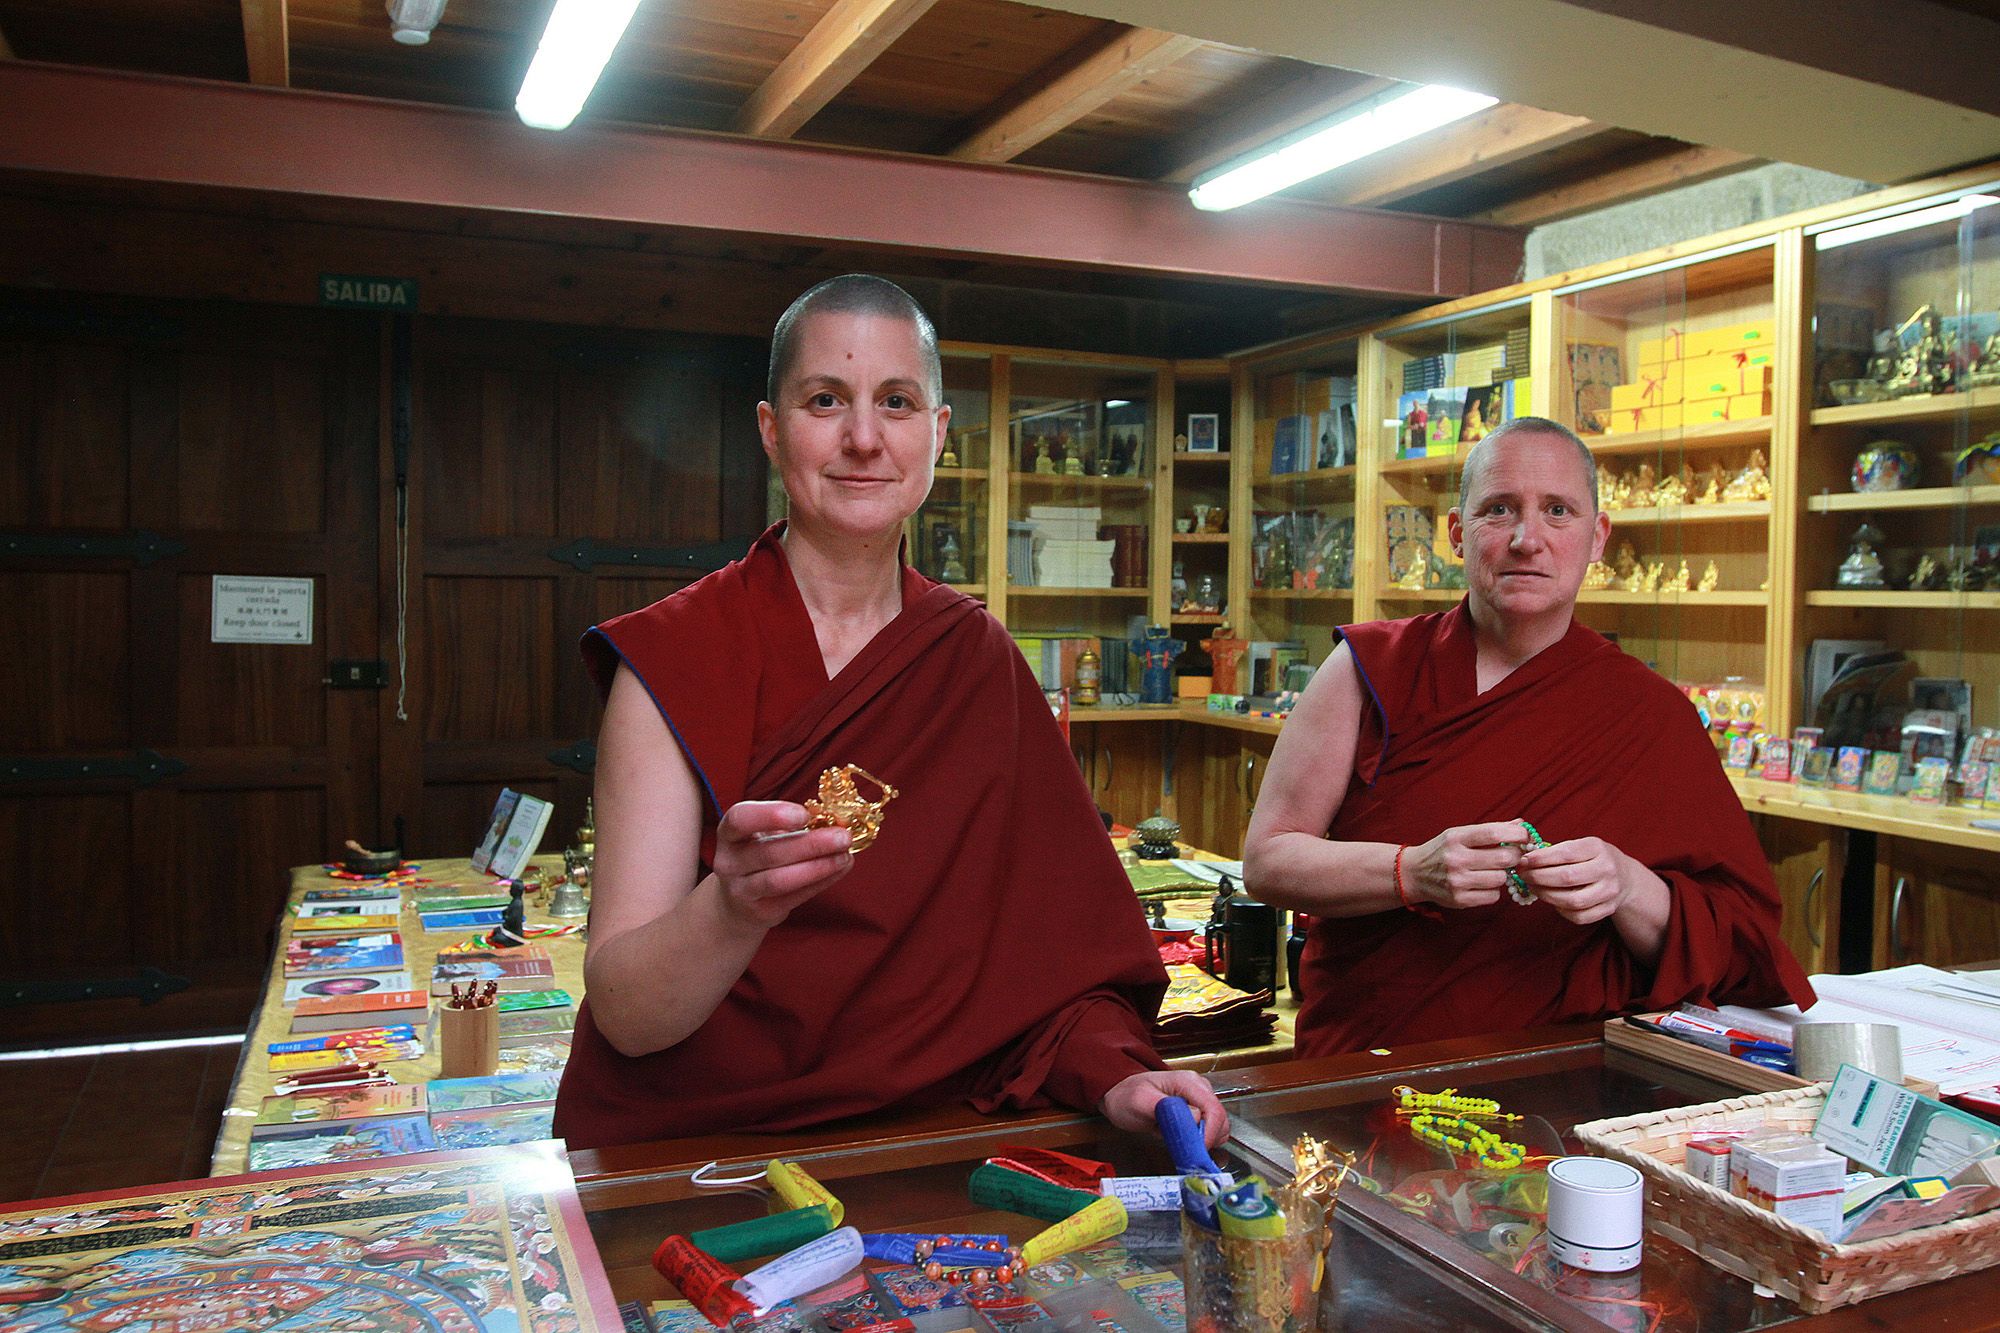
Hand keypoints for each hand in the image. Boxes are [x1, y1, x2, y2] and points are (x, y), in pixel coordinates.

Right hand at [709, 800, 853, 928]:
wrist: (737, 902)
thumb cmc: (758, 854)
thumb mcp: (763, 834)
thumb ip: (791, 826)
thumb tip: (836, 822)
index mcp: (729, 834)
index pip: (740, 819)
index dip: (771, 815)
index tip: (804, 815)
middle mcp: (729, 863)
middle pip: (769, 852)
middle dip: (810, 844)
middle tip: (843, 836)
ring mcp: (741, 891)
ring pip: (780, 880)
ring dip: (817, 868)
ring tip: (845, 856)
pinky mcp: (760, 912)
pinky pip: (794, 897)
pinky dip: (821, 882)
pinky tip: (840, 869)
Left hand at [1100, 1070, 1230, 1149]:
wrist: (1121, 1095)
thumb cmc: (1127, 1096)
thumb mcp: (1139, 1101)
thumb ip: (1165, 1107)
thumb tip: (1195, 1117)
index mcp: (1188, 1082)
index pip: (1213, 1109)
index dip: (1211, 1133)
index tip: (1198, 1149)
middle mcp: (1199, 1089)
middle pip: (1221, 1119)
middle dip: (1208, 1139)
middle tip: (1186, 1149)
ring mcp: (1200, 1099)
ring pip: (1219, 1126)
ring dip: (1205, 1140)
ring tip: (1180, 1142)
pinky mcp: (1199, 1111)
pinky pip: (1210, 1130)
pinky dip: (1201, 1140)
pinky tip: (1183, 1140)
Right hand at [1407, 821, 1528, 910]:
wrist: (1413, 874)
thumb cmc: (1442, 851)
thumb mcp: (1459, 834)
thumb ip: (1490, 830)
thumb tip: (1521, 825)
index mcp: (1456, 838)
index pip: (1494, 833)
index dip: (1516, 835)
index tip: (1525, 837)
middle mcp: (1456, 859)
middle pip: (1503, 858)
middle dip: (1514, 857)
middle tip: (1512, 856)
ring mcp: (1457, 881)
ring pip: (1501, 879)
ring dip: (1502, 875)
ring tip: (1491, 871)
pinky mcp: (1459, 899)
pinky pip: (1493, 896)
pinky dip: (1493, 890)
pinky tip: (1482, 884)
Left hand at [1518, 836, 1657, 924]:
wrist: (1624, 876)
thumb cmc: (1592, 858)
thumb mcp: (1581, 846)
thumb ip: (1557, 851)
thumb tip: (1525, 860)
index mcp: (1597, 848)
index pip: (1566, 854)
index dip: (1541, 859)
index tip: (1523, 861)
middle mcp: (1607, 869)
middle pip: (1567, 878)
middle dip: (1539, 877)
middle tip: (1524, 876)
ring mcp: (1609, 891)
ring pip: (1573, 900)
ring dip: (1547, 895)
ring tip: (1534, 888)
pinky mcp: (1608, 909)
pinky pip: (1580, 916)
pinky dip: (1561, 911)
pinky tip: (1553, 901)